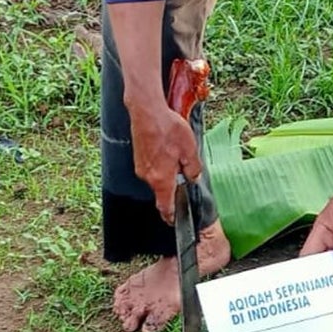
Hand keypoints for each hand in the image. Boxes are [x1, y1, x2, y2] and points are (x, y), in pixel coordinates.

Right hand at [125, 94, 200, 221]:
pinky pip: (152, 167)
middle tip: (185, 175)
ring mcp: (140, 167)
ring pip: (158, 178)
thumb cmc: (167, 129)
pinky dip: (161, 164)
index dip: (171, 216)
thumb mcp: (190, 150)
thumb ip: (193, 169)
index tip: (175, 221)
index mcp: (161, 179)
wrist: (146, 110)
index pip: (165, 206)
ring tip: (177, 156)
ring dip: (168, 173)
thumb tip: (192, 178)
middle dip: (174, 188)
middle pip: (162, 191)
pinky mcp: (139, 157)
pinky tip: (168, 150)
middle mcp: (148, 176)